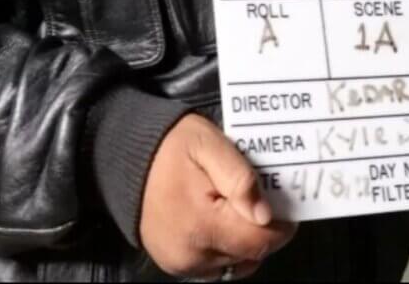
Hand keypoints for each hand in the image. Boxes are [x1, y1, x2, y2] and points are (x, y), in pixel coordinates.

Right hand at [139, 113, 296, 279]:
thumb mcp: (207, 143)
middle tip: (258, 198)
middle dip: (261, 229)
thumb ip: (238, 176)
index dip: (280, 226)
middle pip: (248, 254)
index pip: (258, 242)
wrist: (123, 154)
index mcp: (200, 224)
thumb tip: (264, 214)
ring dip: (243, 240)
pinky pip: (214, 264)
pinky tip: (217, 218)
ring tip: (234, 206)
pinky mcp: (173, 264)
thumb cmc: (168, 145)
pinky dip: (224, 245)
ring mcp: (180, 263)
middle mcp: (190, 254)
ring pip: (234, 263)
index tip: (285, 206)